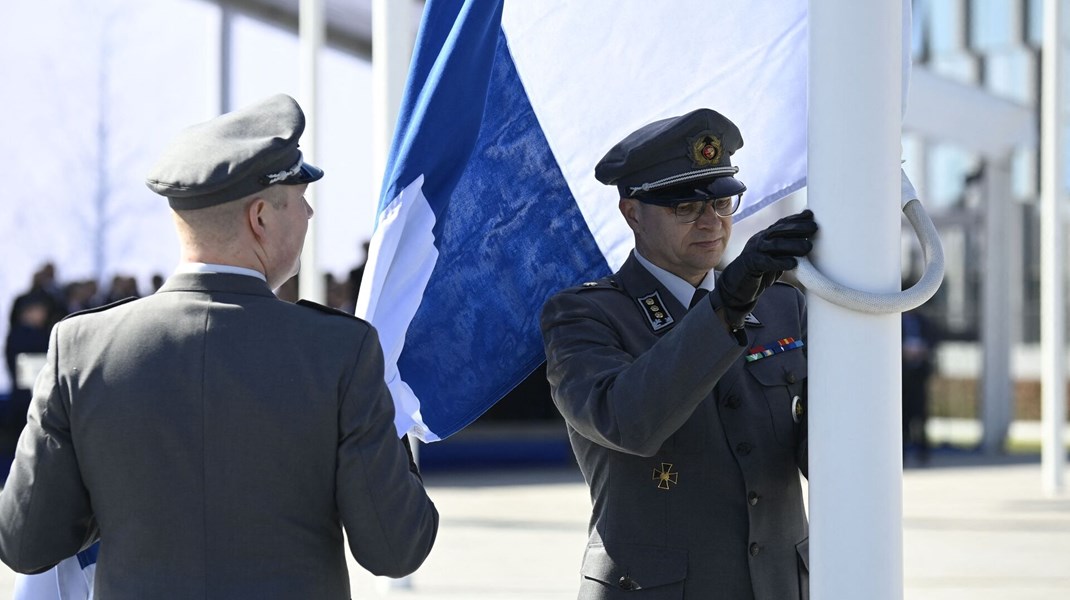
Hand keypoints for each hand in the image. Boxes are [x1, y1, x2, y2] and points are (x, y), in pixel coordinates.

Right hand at [715, 209, 816, 327]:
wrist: (736, 286)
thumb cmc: (759, 272)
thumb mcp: (774, 257)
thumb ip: (786, 250)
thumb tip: (808, 243)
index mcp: (765, 237)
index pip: (781, 224)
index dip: (796, 219)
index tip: (810, 215)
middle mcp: (759, 241)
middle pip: (779, 230)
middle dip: (797, 228)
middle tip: (814, 227)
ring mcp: (754, 252)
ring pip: (775, 244)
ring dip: (792, 244)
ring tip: (808, 247)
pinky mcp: (750, 265)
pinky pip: (767, 262)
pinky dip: (780, 262)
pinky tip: (793, 263)